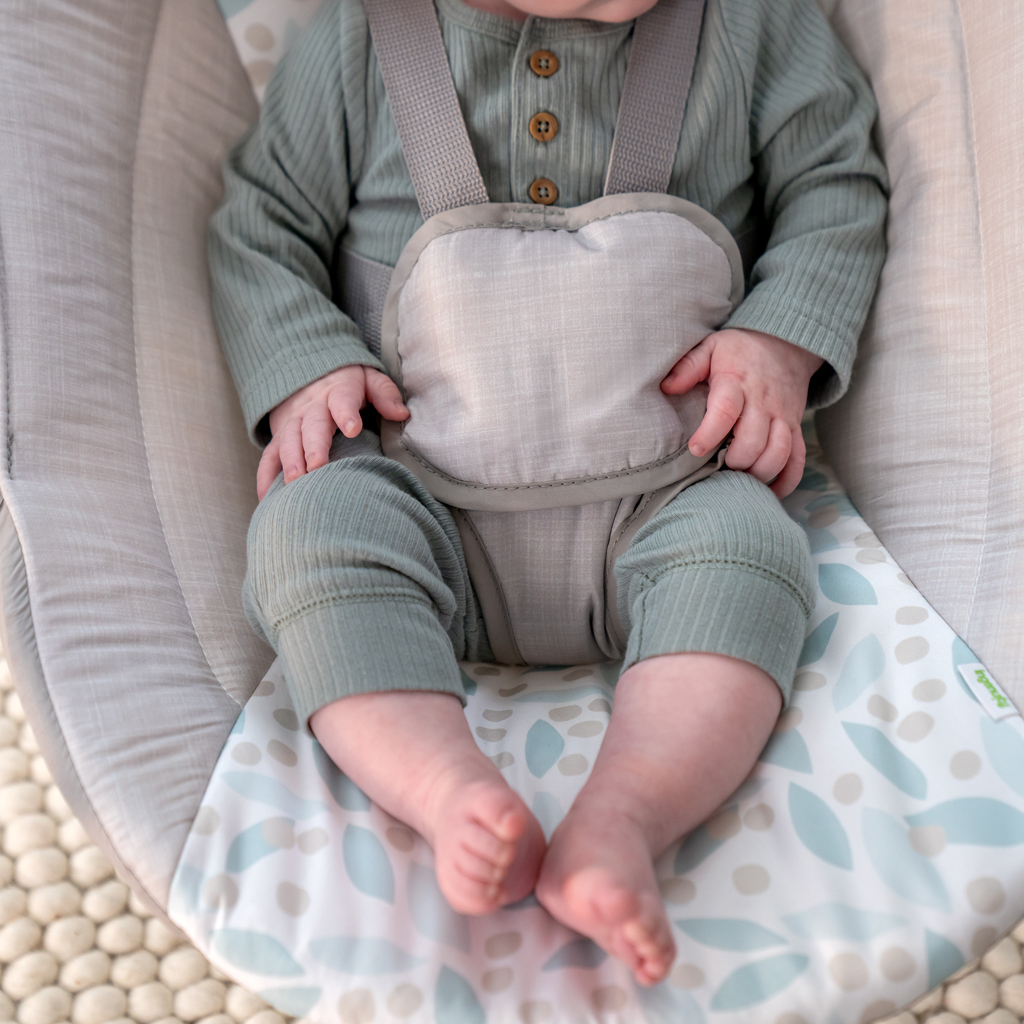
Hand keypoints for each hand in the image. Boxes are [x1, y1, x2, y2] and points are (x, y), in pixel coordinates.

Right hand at [257, 365, 408, 498]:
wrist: (307, 376)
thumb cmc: (347, 384)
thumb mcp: (368, 379)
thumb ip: (384, 393)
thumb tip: (401, 413)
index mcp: (338, 393)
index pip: (342, 401)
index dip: (346, 413)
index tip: (353, 428)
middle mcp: (311, 409)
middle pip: (311, 427)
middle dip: (313, 447)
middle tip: (317, 467)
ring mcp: (292, 425)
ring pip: (287, 443)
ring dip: (289, 463)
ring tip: (294, 484)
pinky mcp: (279, 440)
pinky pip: (268, 459)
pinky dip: (266, 479)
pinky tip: (268, 500)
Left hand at [660, 328, 822, 497]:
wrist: (786, 344)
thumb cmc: (739, 351)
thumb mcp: (710, 347)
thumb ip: (688, 366)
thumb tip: (666, 387)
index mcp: (737, 383)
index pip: (725, 410)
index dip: (710, 433)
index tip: (694, 449)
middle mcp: (763, 403)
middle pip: (754, 441)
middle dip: (735, 461)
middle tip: (719, 467)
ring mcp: (783, 417)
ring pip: (780, 453)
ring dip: (760, 473)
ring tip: (740, 479)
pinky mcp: (796, 428)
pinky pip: (798, 460)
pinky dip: (787, 481)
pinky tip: (769, 492)